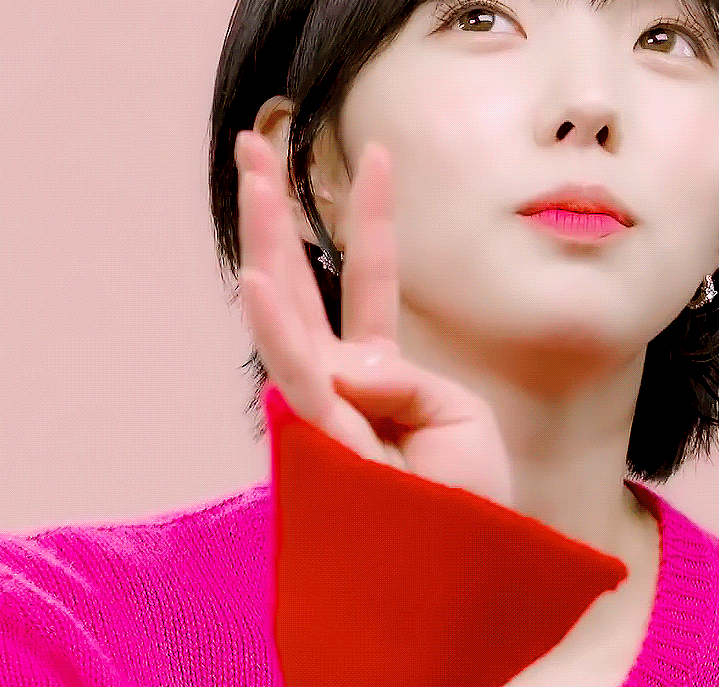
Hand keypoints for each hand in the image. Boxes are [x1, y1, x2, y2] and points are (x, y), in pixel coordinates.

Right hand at [234, 129, 512, 508]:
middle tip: (255, 145)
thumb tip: (348, 363)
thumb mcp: (457, 414)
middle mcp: (338, 379)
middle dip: (278, 211)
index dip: (372, 214)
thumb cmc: (466, 502)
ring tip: (252, 173)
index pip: (371, 275)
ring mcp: (323, 407)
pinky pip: (297, 380)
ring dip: (267, 240)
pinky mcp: (322, 441)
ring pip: (286, 312)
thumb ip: (405, 375)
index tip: (378, 152)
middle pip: (304, 278)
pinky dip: (276, 331)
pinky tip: (255, 280)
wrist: (466, 573)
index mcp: (378, 369)